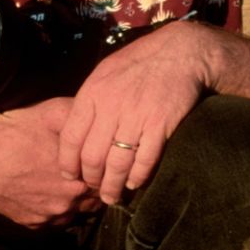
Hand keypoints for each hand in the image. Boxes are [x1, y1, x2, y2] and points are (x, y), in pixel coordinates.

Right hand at [0, 97, 98, 226]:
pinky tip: (46, 192)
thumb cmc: (17, 131)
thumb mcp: (55, 113)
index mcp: (79, 181)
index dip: (105, 172)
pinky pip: (50, 221)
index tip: (101, 163)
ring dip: (73, 202)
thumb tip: (102, 119)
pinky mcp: (30, 224)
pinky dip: (52, 209)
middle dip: (91, 189)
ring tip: (65, 183)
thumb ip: (84, 119)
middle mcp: (67, 205)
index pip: (106, 183)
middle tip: (84, 173)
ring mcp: (47, 217)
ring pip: (72, 214)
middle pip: (92, 201)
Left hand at [57, 22, 218, 203]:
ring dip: (113, 186)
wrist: (181, 53)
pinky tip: (134, 182)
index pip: (70, 137)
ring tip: (112, 196)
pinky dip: (137, 177)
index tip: (71, 175)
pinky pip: (144, 161)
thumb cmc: (141, 62)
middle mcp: (111, 106)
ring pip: (117, 164)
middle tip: (94, 188)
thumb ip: (91, 100)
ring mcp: (136, 116)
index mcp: (93, 93)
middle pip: (92, 157)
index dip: (68, 162)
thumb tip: (77, 130)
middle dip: (91, 179)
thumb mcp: (106, 72)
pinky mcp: (160, 125)